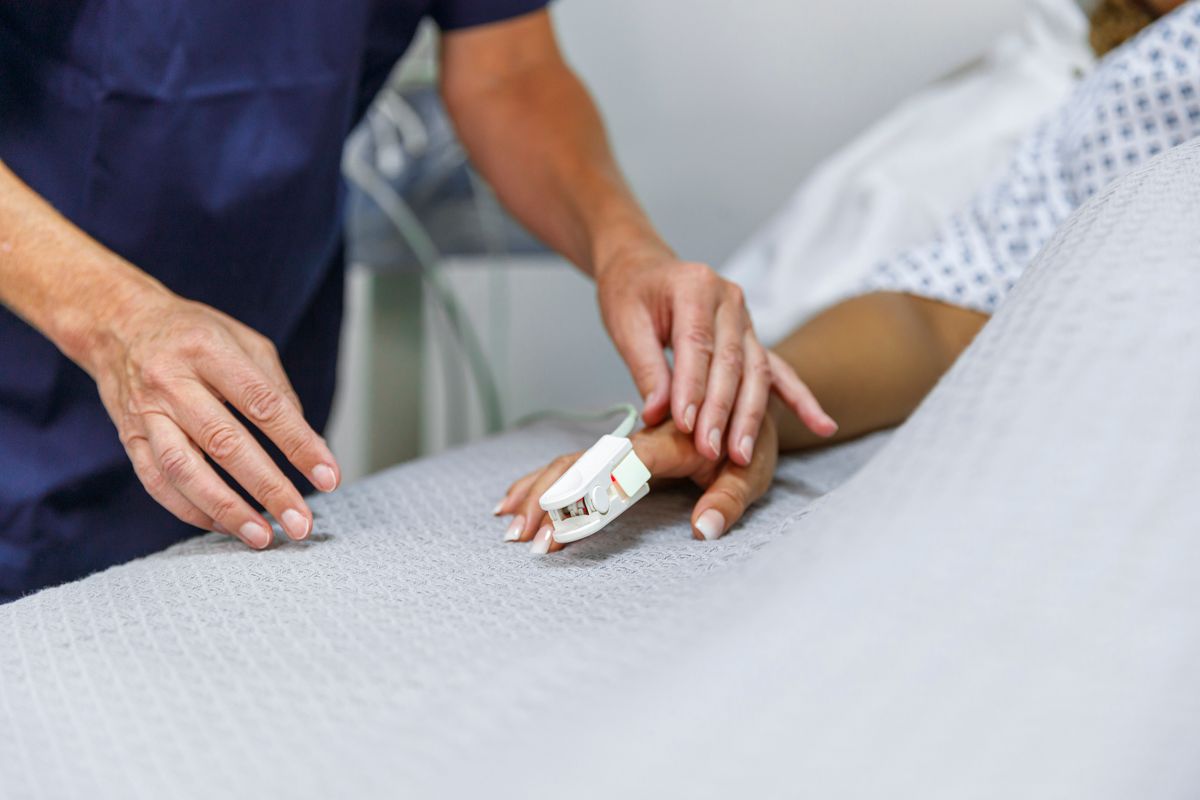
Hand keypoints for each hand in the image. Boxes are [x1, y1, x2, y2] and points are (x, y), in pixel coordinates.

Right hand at [84, 286, 339, 548]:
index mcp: (209, 350)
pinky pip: (158, 482)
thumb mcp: (244, 342)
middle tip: (300, 521)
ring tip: (262, 536)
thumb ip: (276, 390)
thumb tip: (306, 444)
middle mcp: (172, 381)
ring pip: (185, 470)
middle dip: (269, 488)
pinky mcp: (129, 438)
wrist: (119, 324)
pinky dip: (192, 510)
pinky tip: (224, 525)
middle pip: (226, 443)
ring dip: (227, 509)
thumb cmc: (195, 334)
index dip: (299, 443)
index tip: (329, 476)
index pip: (263, 404)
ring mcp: (146, 412)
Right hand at [494, 415, 778, 552]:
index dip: (582, 497)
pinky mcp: (621, 458)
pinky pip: (577, 467)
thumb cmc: (750, 446)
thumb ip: (728, 502)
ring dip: (538, 492)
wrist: (750, 410)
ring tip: (507, 523)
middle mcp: (640, 440)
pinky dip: (544, 482)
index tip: (555, 529)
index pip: (615, 470)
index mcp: (669, 441)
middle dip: (547, 500)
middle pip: (582, 466)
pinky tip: (514, 498)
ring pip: (573, 465)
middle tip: (520, 536)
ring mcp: (627, 449)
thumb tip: (702, 530)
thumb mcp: (752, 475)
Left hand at [595, 252, 835, 465]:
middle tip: (709, 451)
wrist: (643, 266)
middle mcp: (729, 299)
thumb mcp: (625, 323)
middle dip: (722, 411)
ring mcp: (746, 318)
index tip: (686, 426)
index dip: (693, 388)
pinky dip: (800, 399)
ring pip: (755, 371)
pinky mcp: (752, 337)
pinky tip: (822, 425)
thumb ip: (645, 367)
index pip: (697, 345)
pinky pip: (778, 369)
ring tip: (742, 455)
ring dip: (750, 416)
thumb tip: (658, 413)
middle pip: (732, 362)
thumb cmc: (631, 292)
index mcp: (695, 286)